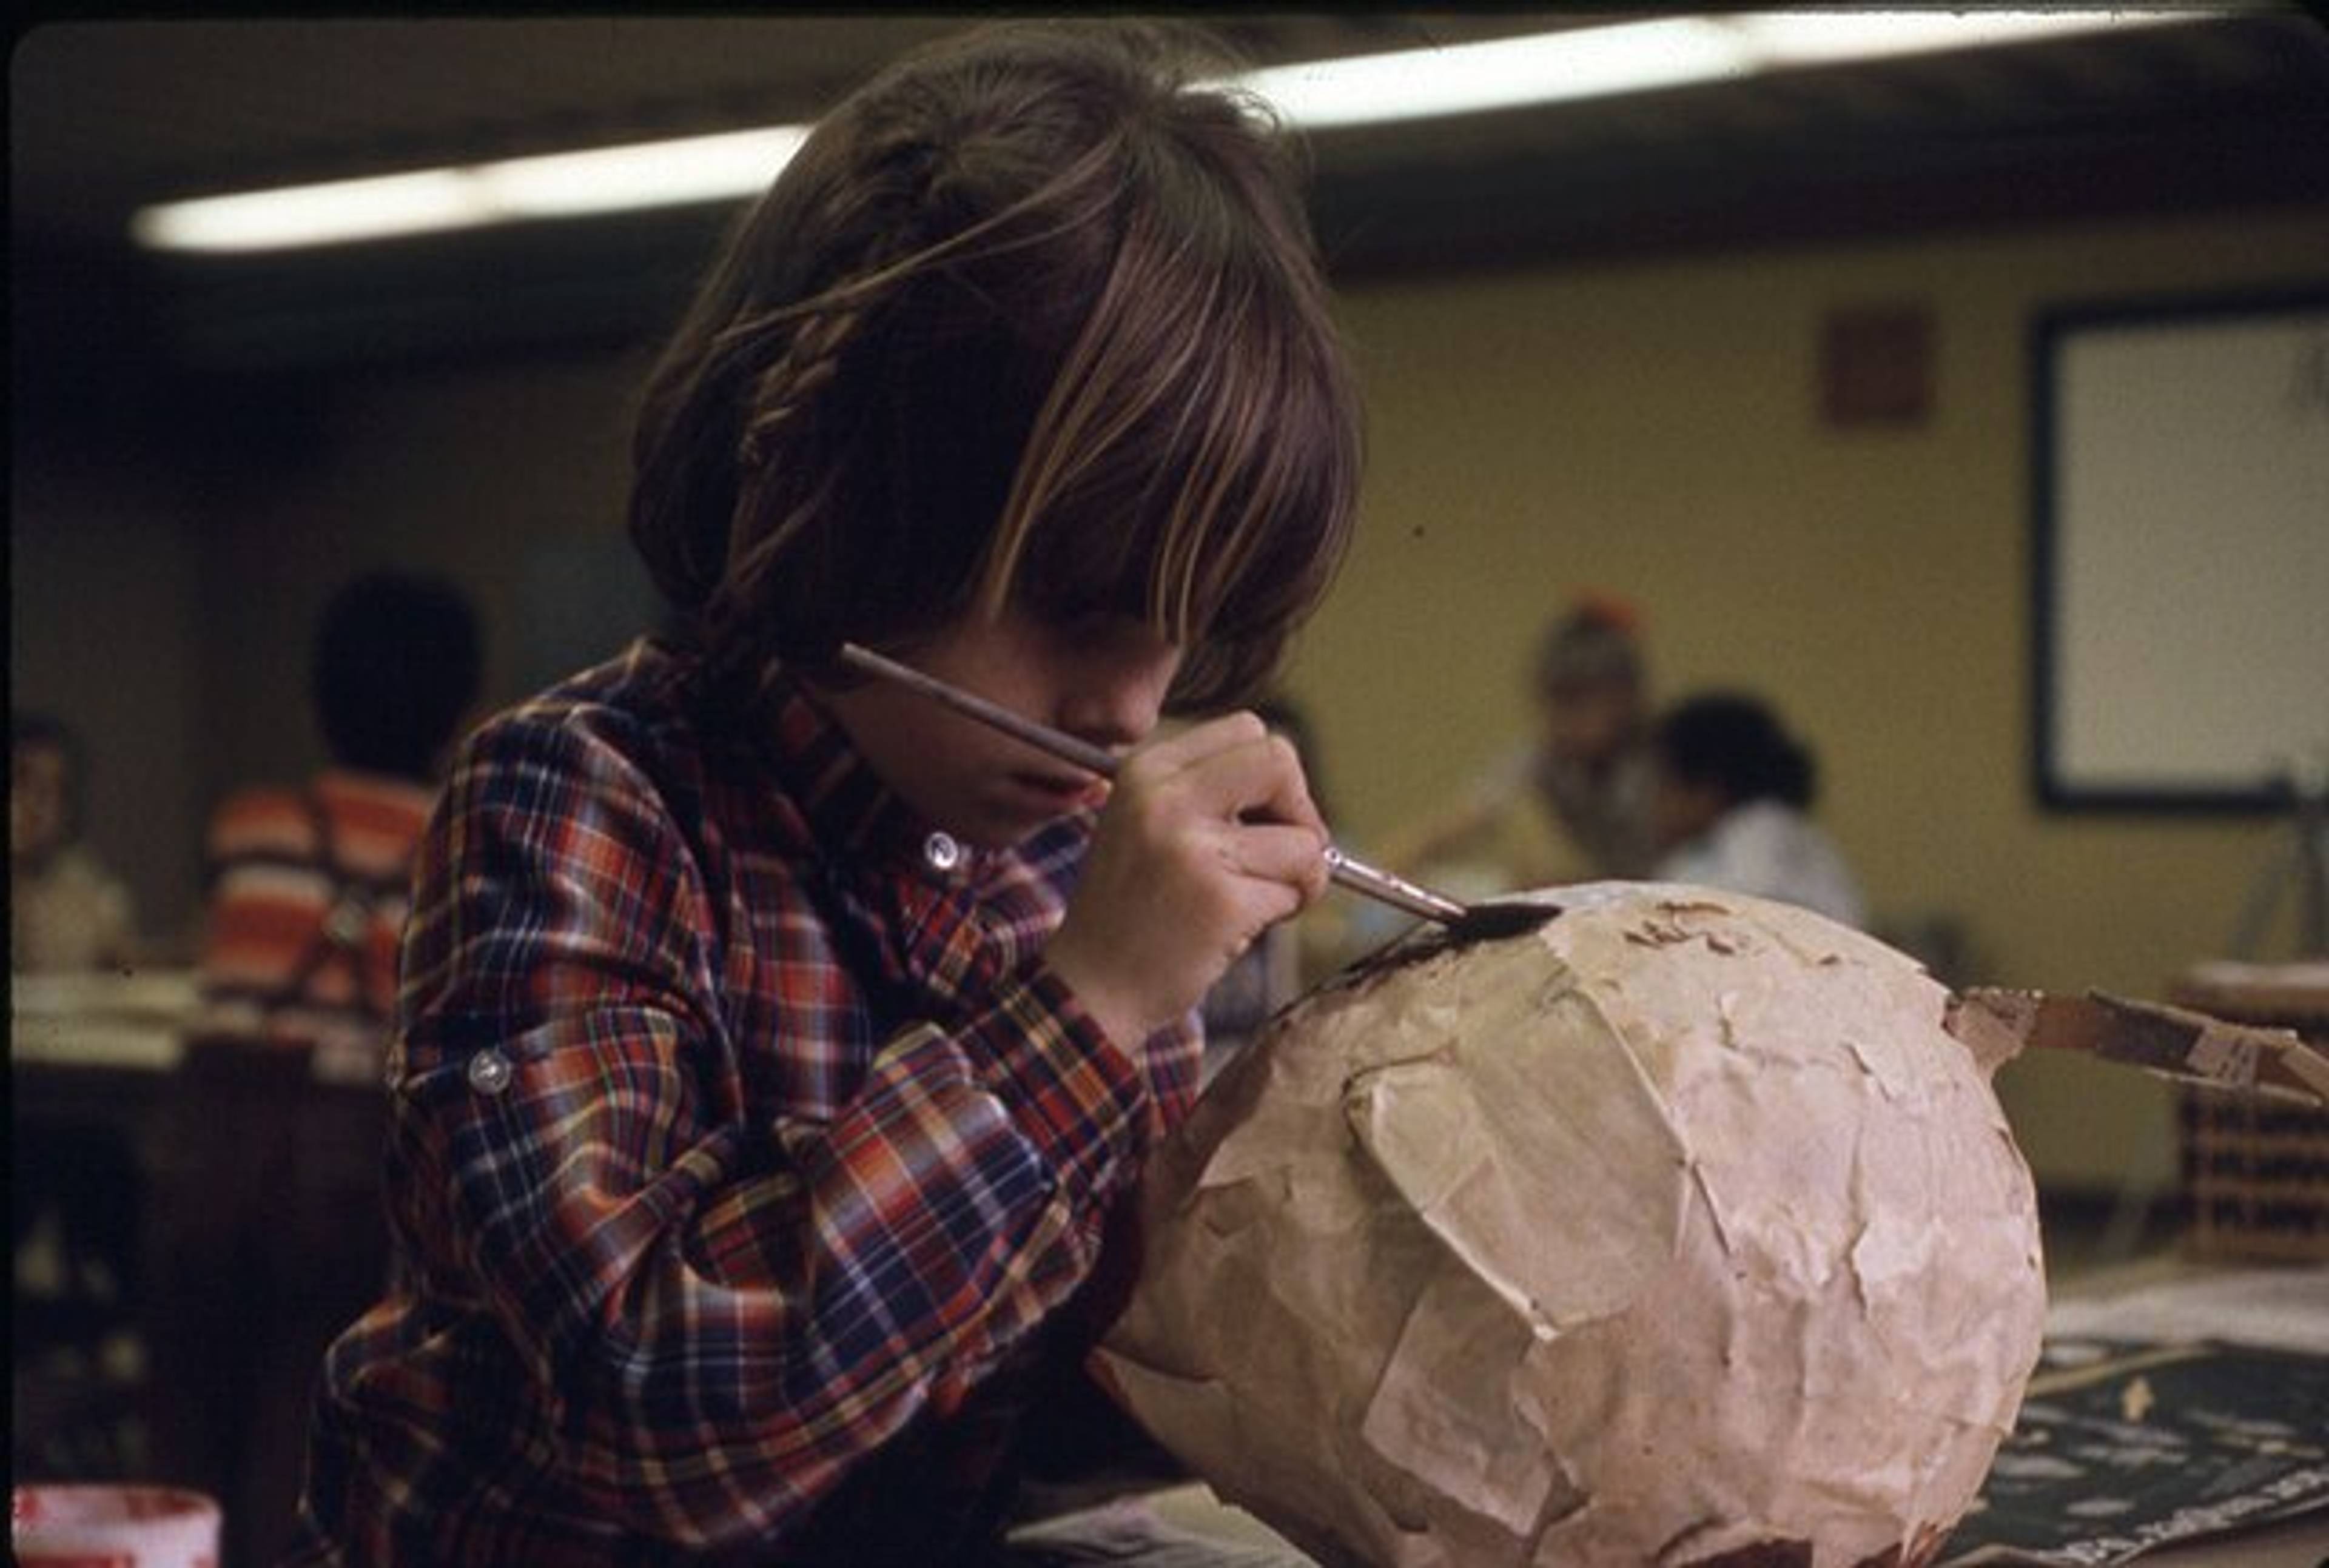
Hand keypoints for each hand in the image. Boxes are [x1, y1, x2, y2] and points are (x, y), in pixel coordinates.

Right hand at [1045, 713, 1327, 1044]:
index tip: (1262, 817)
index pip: (1248, 730)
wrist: (1090, 987)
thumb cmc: (1131, 909)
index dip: (1273, 776)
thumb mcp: (1146, 823)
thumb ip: (1208, 792)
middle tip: (1282, 856)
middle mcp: (1164, 798)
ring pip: (1303, 838)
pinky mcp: (1221, 901)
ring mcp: (1192, 849)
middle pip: (1280, 761)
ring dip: (1297, 877)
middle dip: (1300, 812)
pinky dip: (1282, 913)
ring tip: (1250, 901)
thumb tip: (1293, 788)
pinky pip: (1295, 891)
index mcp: (1145, 770)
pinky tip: (1236, 928)